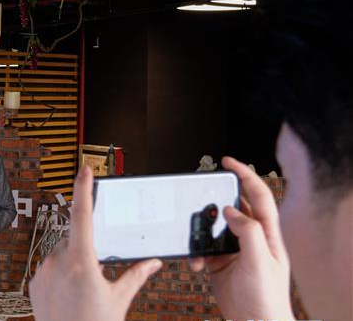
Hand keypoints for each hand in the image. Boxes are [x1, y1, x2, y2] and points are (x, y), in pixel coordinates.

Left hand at [29, 166, 161, 320]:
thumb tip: (153, 262)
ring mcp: (43, 272)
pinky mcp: (34, 283)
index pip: (83, 215)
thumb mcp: (119, 299)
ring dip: (71, 263)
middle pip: (74, 239)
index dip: (84, 189)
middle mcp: (59, 262)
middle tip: (95, 277)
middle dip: (86, 250)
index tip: (84, 170)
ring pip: (60, 254)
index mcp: (82, 261)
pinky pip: (48, 269)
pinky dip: (59, 276)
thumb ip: (135, 276)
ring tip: (80, 292)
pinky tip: (67, 295)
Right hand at [188, 156, 293, 320]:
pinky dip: (195, 252)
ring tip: (192, 230)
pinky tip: (194, 261)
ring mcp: (235, 251)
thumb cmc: (266, 299)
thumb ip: (247, 232)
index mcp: (267, 234)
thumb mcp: (258, 261)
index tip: (228, 161)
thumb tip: (231, 209)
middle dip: (216, 197)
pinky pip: (203, 249)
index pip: (257, 196)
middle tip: (200, 189)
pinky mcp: (219, 264)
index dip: (244, 175)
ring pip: (215, 227)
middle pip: (234, 207)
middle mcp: (251, 239)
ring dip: (201, 229)